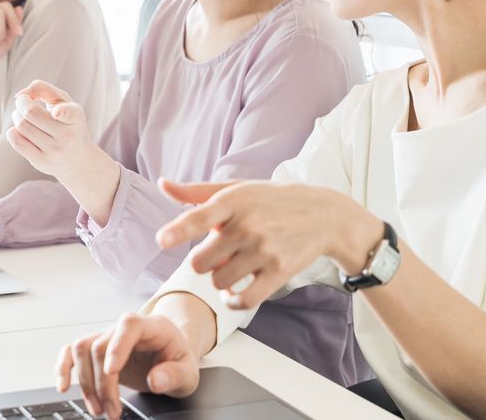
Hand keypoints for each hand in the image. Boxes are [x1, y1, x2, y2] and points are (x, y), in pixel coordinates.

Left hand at [6, 80, 97, 179]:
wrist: (78, 159)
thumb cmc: (67, 122)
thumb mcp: (64, 102)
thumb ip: (43, 89)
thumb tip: (19, 95)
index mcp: (75, 117)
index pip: (68, 113)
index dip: (61, 112)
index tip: (55, 113)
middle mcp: (67, 136)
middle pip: (31, 113)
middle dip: (21, 103)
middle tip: (23, 102)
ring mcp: (54, 151)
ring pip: (22, 126)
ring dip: (16, 116)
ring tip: (21, 115)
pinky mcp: (42, 162)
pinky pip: (17, 142)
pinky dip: (12, 131)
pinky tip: (19, 130)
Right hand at [55, 313, 200, 418]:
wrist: (171, 356)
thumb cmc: (178, 359)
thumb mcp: (188, 371)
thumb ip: (174, 374)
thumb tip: (155, 380)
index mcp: (151, 327)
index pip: (129, 326)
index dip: (117, 346)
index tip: (112, 372)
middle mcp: (124, 329)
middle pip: (101, 346)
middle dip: (103, 384)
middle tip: (112, 412)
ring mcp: (108, 337)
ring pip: (83, 349)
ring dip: (85, 383)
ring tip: (98, 409)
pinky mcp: (97, 350)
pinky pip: (72, 351)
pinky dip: (63, 367)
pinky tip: (63, 386)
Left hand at [155, 179, 379, 309]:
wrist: (322, 215)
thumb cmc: (270, 200)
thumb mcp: (237, 188)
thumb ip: (197, 192)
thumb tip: (163, 184)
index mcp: (233, 202)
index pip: (200, 217)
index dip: (179, 229)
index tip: (163, 239)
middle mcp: (247, 226)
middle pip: (200, 263)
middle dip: (203, 262)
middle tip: (220, 252)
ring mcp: (263, 250)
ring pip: (218, 281)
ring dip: (220, 279)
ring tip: (233, 266)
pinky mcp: (278, 272)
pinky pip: (243, 300)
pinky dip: (233, 301)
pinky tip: (235, 292)